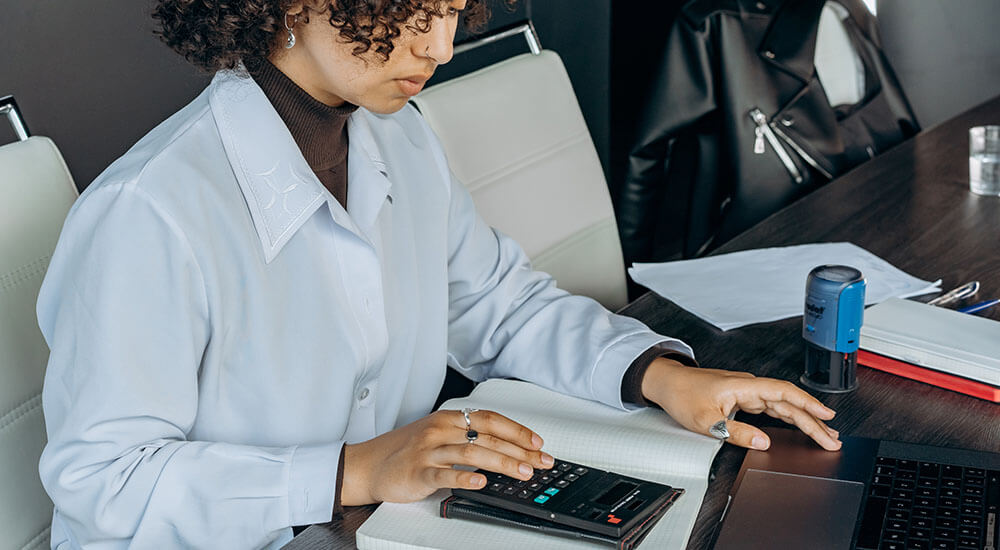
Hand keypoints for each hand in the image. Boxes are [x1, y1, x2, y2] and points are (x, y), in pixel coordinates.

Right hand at [341, 409, 553, 504]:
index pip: (490, 419)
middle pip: (487, 437)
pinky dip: (465, 477)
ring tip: (522, 472)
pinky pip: (444, 475)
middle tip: (540, 462)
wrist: (368, 464)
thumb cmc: (405, 451)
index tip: (538, 442)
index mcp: (448, 419)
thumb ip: (466, 438)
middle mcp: (440, 431)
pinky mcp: (417, 473)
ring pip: (472, 453)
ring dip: (502, 462)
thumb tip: (505, 449)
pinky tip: (481, 482)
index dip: (517, 430)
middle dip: (519, 450)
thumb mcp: (438, 435)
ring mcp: (428, 451)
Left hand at [641, 358, 841, 450]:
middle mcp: (748, 386)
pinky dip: (788, 417)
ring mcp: (747, 391)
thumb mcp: (706, 421)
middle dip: (813, 420)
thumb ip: (736, 433)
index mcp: (743, 387)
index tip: (827, 417)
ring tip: (824, 435)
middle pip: (788, 402)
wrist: (666, 383)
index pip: (784, 393)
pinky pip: (772, 407)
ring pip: (783, 405)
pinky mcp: (743, 397)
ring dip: (804, 419)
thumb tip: (763, 442)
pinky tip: (799, 425)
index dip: (808, 404)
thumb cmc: (682, 395)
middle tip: (832, 440)